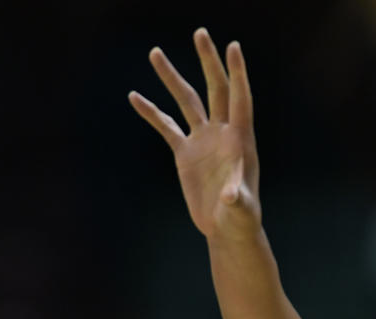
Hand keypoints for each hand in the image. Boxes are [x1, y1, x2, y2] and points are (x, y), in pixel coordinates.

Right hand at [129, 28, 260, 239]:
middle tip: (200, 33)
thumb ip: (238, 199)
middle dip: (207, 61)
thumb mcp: (241, 210)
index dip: (237, 73)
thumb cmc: (240, 219)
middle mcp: (222, 133)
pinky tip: (134, 96)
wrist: (226, 229)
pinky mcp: (185, 153)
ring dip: (171, 78)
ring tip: (155, 52)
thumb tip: (231, 196)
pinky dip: (151, 112)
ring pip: (187, 101)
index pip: (239, 98)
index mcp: (240, 139)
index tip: (232, 46)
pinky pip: (166, 126)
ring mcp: (203, 140)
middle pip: (215, 89)